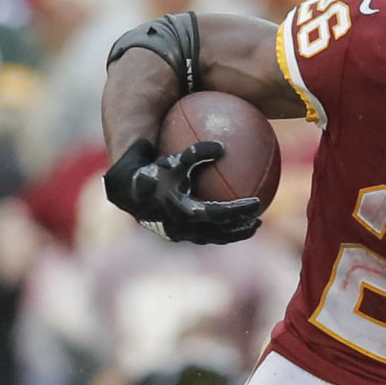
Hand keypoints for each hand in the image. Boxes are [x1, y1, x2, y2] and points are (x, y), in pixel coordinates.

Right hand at [102, 136, 260, 244]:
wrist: (127, 191)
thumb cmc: (152, 170)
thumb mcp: (173, 160)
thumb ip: (195, 153)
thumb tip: (222, 147)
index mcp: (183, 211)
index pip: (218, 213)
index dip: (238, 210)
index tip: (257, 203)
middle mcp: (182, 228)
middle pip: (219, 233)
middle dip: (240, 229)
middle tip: (258, 220)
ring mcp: (180, 235)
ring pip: (212, 237)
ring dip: (233, 233)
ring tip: (251, 225)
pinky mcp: (177, 235)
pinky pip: (204, 233)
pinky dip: (219, 228)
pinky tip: (231, 218)